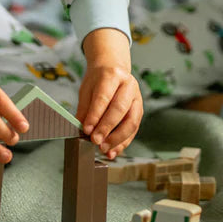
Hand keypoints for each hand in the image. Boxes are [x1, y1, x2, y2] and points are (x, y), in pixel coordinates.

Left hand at [76, 28, 142, 158]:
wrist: (113, 69)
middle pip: (120, 109)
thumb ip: (85, 109)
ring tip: (103, 149)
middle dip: (107, 128)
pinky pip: (134, 130)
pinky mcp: (140, 110)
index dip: (95, 115)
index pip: (104, 97)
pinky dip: (123, 143)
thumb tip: (82, 130)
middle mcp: (129, 85)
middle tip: (95, 141)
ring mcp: (137, 98)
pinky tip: (112, 151)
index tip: (86, 130)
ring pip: (131, 121)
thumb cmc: (98, 80)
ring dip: (117, 138)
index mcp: (113, 75)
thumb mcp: (87, 89)